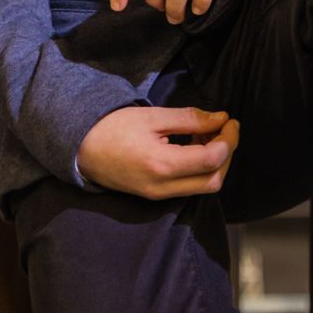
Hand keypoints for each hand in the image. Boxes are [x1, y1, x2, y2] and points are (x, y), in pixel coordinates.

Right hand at [77, 104, 240, 198]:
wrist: (81, 148)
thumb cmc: (114, 127)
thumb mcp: (153, 116)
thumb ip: (190, 118)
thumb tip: (221, 119)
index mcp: (161, 165)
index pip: (211, 160)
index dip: (228, 140)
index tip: (230, 119)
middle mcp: (162, 187)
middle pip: (213, 181)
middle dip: (227, 154)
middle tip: (225, 128)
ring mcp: (158, 195)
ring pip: (203, 187)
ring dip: (216, 162)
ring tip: (210, 133)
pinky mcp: (154, 195)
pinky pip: (188, 187)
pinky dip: (201, 168)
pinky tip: (195, 145)